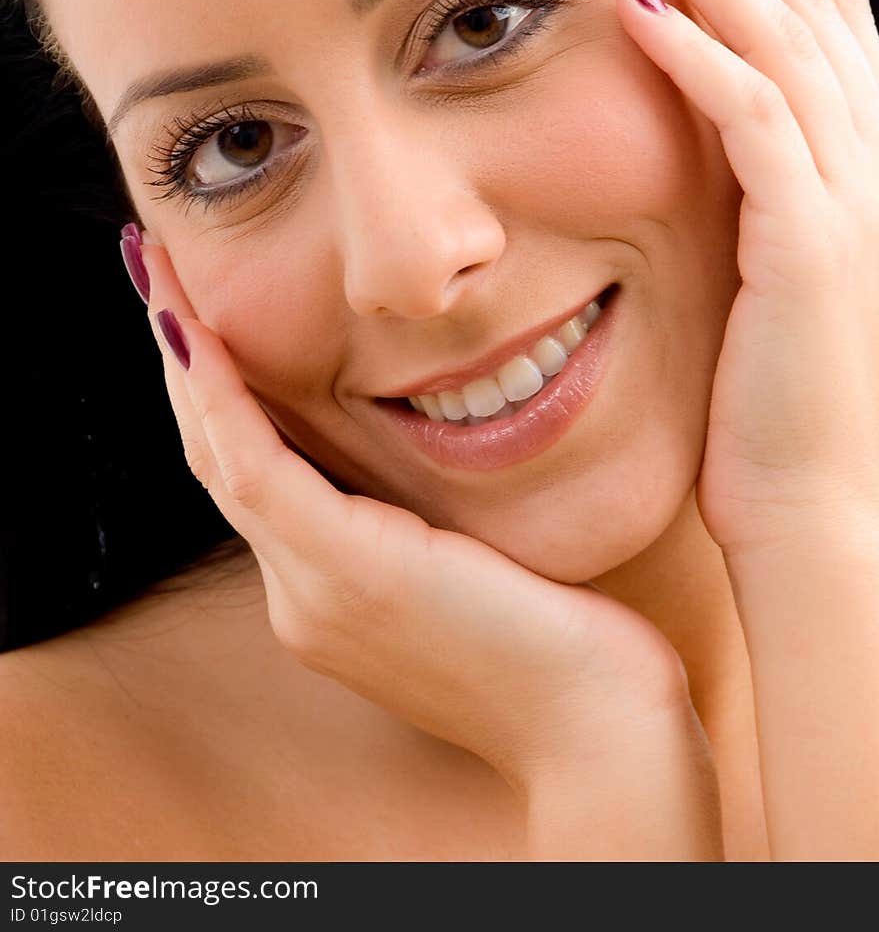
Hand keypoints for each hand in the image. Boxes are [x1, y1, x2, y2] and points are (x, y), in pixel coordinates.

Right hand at [134, 237, 691, 794]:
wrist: (595, 733)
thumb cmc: (562, 645)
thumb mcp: (479, 567)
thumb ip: (425, 520)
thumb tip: (425, 449)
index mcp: (328, 593)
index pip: (252, 474)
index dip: (218, 393)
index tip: (198, 313)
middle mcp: (301, 596)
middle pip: (217, 457)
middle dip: (182, 361)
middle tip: (156, 273)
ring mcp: (313, 592)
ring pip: (220, 455)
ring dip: (183, 359)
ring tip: (159, 278)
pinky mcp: (346, 573)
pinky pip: (255, 466)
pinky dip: (219, 395)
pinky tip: (196, 329)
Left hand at [615, 0, 878, 553]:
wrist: (818, 514)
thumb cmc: (776, 408)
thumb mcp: (765, 277)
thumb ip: (751, 197)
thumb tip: (707, 146)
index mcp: (853, 166)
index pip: (812, 20)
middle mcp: (867, 163)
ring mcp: (847, 198)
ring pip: (777, 39)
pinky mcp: (810, 242)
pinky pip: (751, 121)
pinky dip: (695, 55)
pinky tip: (636, 3)